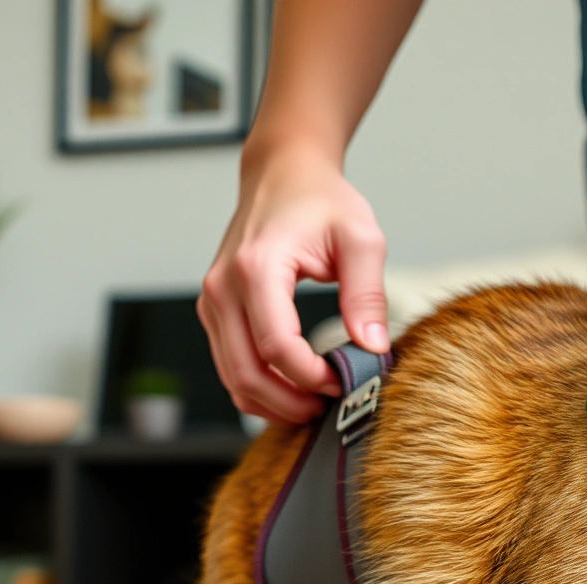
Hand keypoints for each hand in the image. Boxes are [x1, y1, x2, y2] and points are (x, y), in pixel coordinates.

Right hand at [199, 145, 390, 424]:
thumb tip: (372, 348)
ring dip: (272, 403)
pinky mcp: (215, 310)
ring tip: (314, 403)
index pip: (276, 347)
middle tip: (330, 407)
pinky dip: (259, 387)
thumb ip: (367, 295)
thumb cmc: (320, 200)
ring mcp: (213, 301)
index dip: (311, 377)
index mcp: (256, 268)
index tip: (344, 382)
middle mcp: (224, 287)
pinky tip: (293, 388)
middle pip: (247, 373)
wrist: (284, 173)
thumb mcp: (360, 239)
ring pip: (233, 378)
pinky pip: (230, 364)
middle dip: (290, 402)